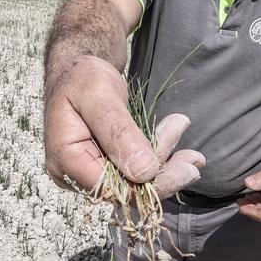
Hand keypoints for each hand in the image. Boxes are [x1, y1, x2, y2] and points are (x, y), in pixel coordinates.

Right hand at [44, 56, 203, 195]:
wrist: (76, 71)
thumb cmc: (82, 78)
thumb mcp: (99, 96)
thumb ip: (119, 132)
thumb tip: (144, 172)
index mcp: (66, 160)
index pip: (112, 188)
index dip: (150, 186)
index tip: (184, 171)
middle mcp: (74, 173)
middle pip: (126, 189)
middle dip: (164, 174)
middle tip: (195, 161)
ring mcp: (89, 171)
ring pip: (133, 181)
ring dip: (165, 162)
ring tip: (187, 142)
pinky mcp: (104, 165)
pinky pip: (133, 170)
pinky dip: (156, 155)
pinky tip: (174, 136)